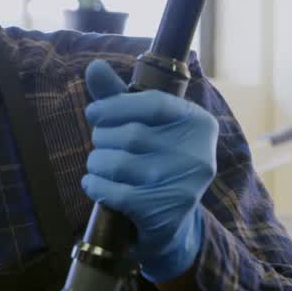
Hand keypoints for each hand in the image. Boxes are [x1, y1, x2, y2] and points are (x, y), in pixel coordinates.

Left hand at [81, 59, 217, 282]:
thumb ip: (118, 97)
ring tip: (98, 165)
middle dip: (102, 139)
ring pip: (118, 163)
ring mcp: (184, 184)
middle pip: (130, 134)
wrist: (171, 224)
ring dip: (97, 163)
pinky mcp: (166, 212)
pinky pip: (115, 191)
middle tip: (101, 146)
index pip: (151, 103)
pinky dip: (95, 185)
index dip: (114, 105)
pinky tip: (93, 184)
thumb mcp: (143, 125)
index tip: (93, 113)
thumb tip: (93, 66)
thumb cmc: (154, 161)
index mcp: (198, 122)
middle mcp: (198, 152)